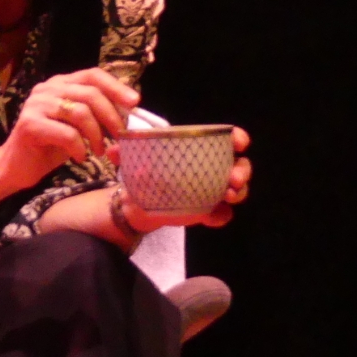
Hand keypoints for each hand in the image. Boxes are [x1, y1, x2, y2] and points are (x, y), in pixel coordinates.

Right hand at [0, 68, 140, 192]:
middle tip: (120, 136)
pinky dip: (80, 148)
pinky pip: (67, 134)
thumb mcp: (78, 127)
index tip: (135, 103)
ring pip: (80, 113)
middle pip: (90, 94)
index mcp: (60, 84)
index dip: (116, 87)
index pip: (92, 75)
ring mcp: (36, 105)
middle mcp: (47, 89)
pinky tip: (81, 158)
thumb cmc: (50, 147)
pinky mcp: (30, 125)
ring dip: (97, 135)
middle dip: (111, 116)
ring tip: (99, 151)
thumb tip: (129, 112)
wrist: (15, 167)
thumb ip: (96, 116)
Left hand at [115, 126, 251, 231]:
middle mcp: (211, 169)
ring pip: (237, 190)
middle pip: (239, 165)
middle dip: (242, 171)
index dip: (237, 138)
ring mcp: (212, 191)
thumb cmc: (142, 174)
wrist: (136, 206)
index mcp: (198, 150)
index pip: (226, 139)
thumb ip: (125, 154)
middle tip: (233, 179)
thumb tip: (114, 150)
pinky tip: (211, 218)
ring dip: (238, 192)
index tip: (239, 142)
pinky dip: (221, 216)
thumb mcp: (134, 161)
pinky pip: (222, 215)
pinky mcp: (207, 212)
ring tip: (228, 196)